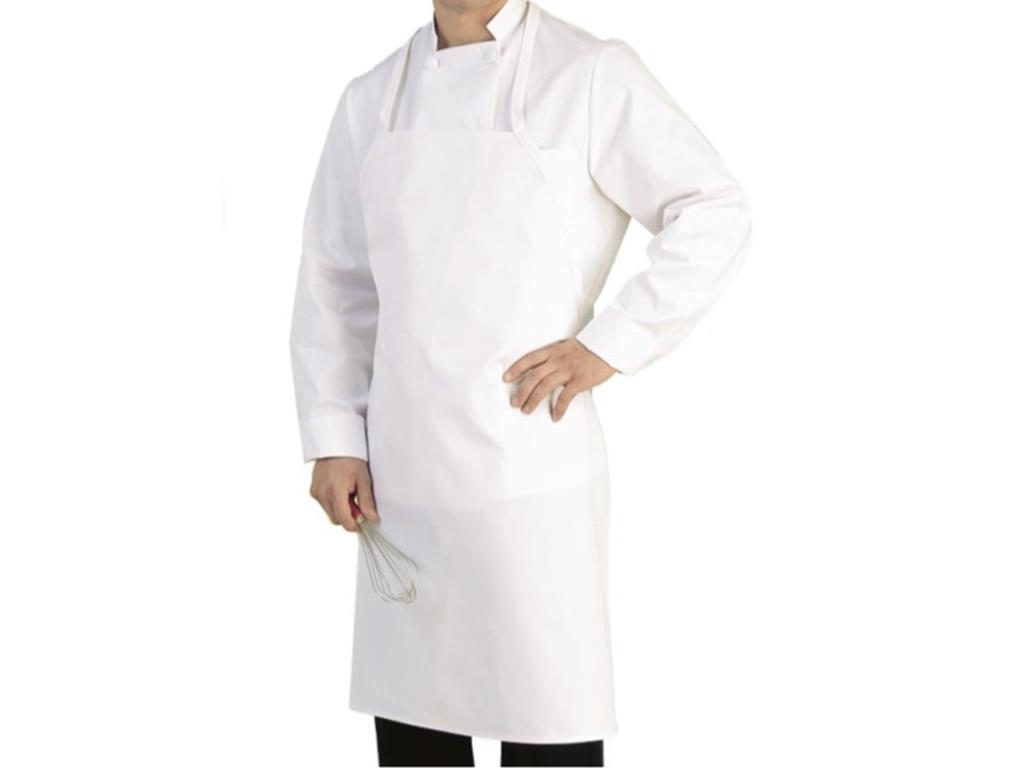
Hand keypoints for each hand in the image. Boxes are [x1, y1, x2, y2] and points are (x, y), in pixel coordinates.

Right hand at [309, 457, 378, 530]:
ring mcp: (316, 492)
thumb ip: (366, 501)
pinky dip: (333, 503)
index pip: (343, 519)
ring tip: (350, 493)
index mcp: (335, 491)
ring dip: (340, 509)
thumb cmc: (350, 458)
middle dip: (348, 517)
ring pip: (329, 512)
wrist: (335, 444)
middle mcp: (322, 494)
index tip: (362, 525)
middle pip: (335, 519)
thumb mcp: (363, 479)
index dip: (354, 526)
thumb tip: (371, 517)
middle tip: (358, 504)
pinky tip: (341, 491)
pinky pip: (324, 504)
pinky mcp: (313, 490)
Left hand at [502, 338, 617, 420]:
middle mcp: (557, 360)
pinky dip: (559, 409)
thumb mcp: (567, 347)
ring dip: (533, 400)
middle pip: (533, 376)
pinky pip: (565, 397)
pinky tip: (555, 417)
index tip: (505, 378)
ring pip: (544, 387)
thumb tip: (543, 369)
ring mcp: (568, 370)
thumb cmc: (589, 348)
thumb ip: (555, 357)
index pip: (529, 359)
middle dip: (521, 391)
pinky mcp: (579, 381)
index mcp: (553, 350)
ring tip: (526, 411)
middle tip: (514, 402)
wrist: (609, 346)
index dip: (516, 368)